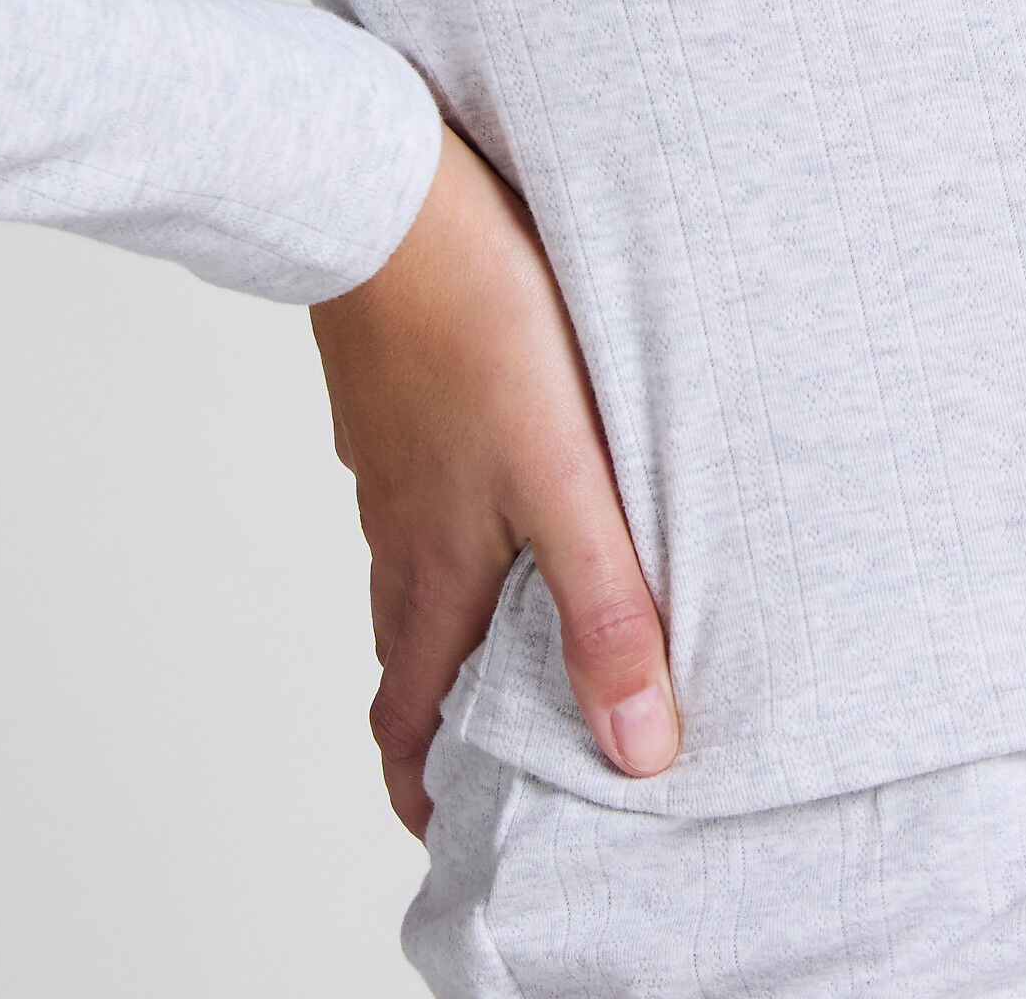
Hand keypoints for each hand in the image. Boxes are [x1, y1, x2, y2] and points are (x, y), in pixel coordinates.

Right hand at [309, 120, 678, 834]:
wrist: (385, 190)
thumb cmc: (473, 323)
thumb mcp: (563, 477)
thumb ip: (604, 607)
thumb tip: (640, 749)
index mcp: (431, 572)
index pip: (407, 722)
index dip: (427, 792)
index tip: (464, 835)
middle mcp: (400, 526)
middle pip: (416, 651)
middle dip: (457, 712)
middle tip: (518, 742)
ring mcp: (392, 455)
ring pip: (424, 562)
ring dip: (468, 610)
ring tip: (538, 617)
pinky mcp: (400, 390)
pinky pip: (428, 480)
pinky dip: (467, 516)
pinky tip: (517, 478)